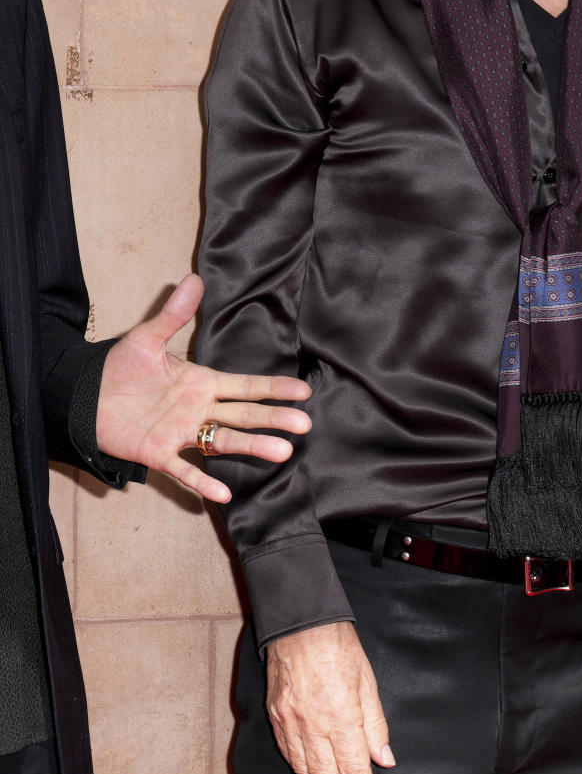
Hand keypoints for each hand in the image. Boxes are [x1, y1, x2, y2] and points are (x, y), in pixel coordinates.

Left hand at [96, 274, 311, 501]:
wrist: (85, 396)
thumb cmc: (118, 367)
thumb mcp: (147, 338)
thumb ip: (173, 315)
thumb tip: (194, 280)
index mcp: (202, 382)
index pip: (246, 386)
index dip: (274, 388)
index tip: (304, 391)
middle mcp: (199, 410)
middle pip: (244, 415)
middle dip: (274, 419)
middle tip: (303, 425)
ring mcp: (182, 433)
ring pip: (223, 442)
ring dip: (252, 447)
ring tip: (281, 452)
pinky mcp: (158, 453)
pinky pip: (184, 470)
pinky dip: (202, 482)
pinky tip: (223, 494)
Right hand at [267, 622, 393, 773]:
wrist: (300, 622)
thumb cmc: (338, 645)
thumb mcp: (367, 680)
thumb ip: (375, 724)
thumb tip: (384, 759)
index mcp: (340, 717)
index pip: (355, 771)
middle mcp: (312, 726)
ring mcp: (290, 723)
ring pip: (307, 773)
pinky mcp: (276, 717)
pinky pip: (290, 756)